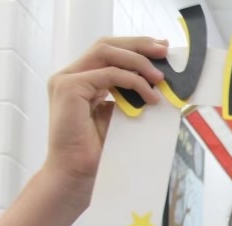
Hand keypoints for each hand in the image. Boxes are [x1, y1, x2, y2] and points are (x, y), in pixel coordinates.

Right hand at [43, 37, 167, 197]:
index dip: (134, 47)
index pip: (108, 53)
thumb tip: (158, 85)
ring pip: (105, 53)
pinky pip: (107, 74)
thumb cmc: (98, 153)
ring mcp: (66, 80)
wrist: (77, 175)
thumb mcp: (119, 118)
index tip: (161, 50)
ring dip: (137, 61)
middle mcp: (70, 76)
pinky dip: (132, 81)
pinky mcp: (69, 88)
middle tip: (164, 50)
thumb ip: (130, 98)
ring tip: (160, 77)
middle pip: (106, 45)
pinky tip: (149, 95)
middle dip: (138, 44)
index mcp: (81, 81)